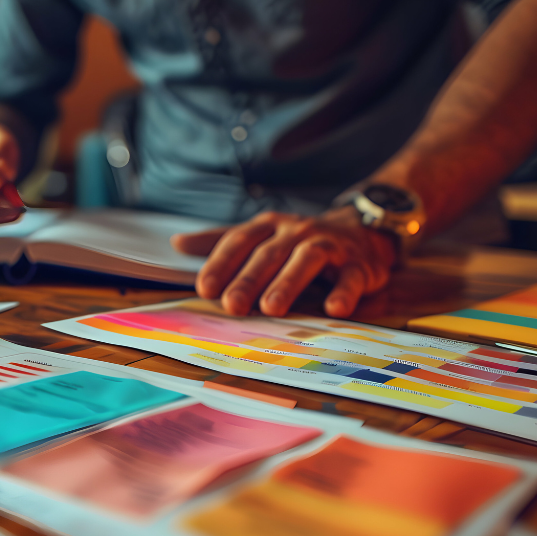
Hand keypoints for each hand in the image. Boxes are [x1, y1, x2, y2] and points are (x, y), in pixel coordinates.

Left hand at [171, 208, 395, 317]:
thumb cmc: (298, 241)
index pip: (240, 241)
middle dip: (248, 279)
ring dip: (288, 283)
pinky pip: (350, 277)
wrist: (360, 231)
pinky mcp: (359, 265)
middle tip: (231, 306)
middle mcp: (296, 231)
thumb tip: (176, 242)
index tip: (204, 287)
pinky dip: (343, 292)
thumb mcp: (259, 235)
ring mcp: (329, 246)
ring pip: (306, 260)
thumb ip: (220, 241)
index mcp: (268, 226)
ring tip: (271, 308)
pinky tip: (334, 309)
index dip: (221, 263)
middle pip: (269, 254)